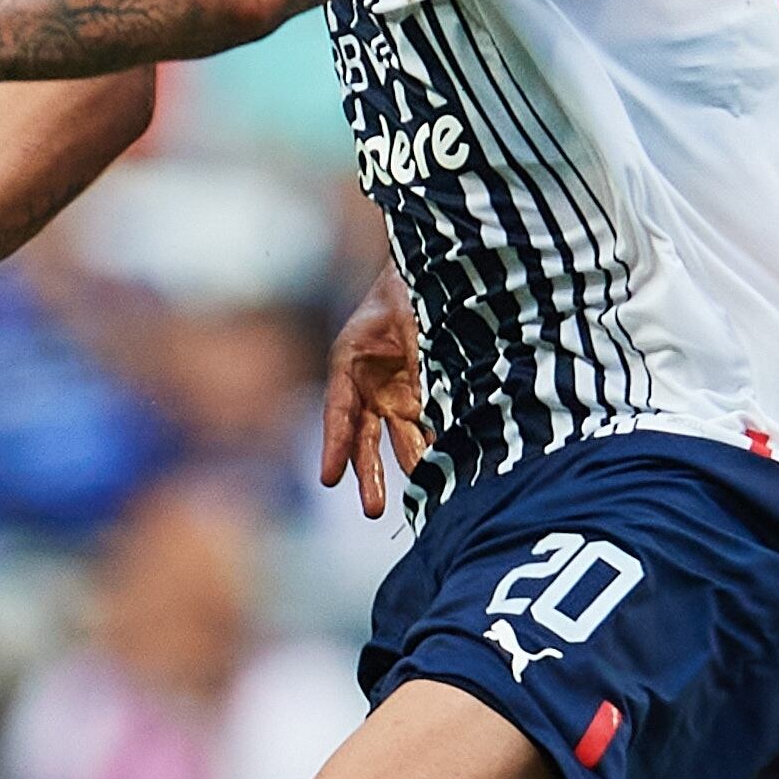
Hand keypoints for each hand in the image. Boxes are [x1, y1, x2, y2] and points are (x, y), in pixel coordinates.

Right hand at [317, 275, 428, 518]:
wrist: (437, 267)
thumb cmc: (412, 285)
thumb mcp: (413, 318)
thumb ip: (419, 361)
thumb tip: (427, 407)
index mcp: (350, 362)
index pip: (338, 411)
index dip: (333, 445)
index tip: (326, 479)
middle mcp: (369, 386)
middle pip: (364, 438)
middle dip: (369, 475)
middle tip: (372, 511)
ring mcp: (396, 393)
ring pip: (398, 439)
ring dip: (409, 465)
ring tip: (425, 496)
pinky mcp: (423, 395)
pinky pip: (428, 424)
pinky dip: (437, 444)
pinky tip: (451, 467)